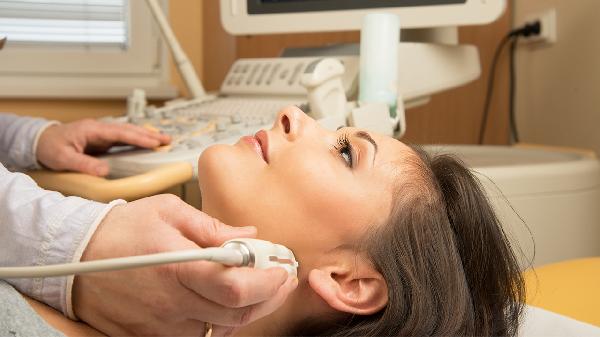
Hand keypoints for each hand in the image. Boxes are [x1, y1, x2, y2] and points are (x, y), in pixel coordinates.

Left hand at [36, 119, 170, 175]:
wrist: (39, 141)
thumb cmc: (49, 147)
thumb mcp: (63, 158)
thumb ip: (84, 164)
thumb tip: (105, 171)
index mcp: (92, 130)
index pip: (120, 133)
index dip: (138, 138)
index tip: (154, 143)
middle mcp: (99, 129)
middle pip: (129, 130)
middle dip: (149, 135)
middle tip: (167, 140)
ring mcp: (102, 134)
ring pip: (128, 132)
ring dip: (146, 136)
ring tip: (163, 140)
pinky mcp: (102, 140)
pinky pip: (124, 139)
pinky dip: (137, 140)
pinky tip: (147, 143)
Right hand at [73, 194, 296, 336]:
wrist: (74, 256)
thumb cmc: (123, 228)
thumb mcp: (168, 211)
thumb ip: (212, 226)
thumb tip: (249, 235)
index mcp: (177, 266)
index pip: (235, 286)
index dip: (267, 283)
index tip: (282, 271)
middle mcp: (170, 301)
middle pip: (236, 313)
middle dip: (268, 297)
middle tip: (279, 280)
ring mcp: (160, 324)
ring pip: (221, 328)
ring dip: (244, 310)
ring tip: (253, 288)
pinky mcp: (150, 335)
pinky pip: (197, 336)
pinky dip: (218, 322)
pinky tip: (222, 302)